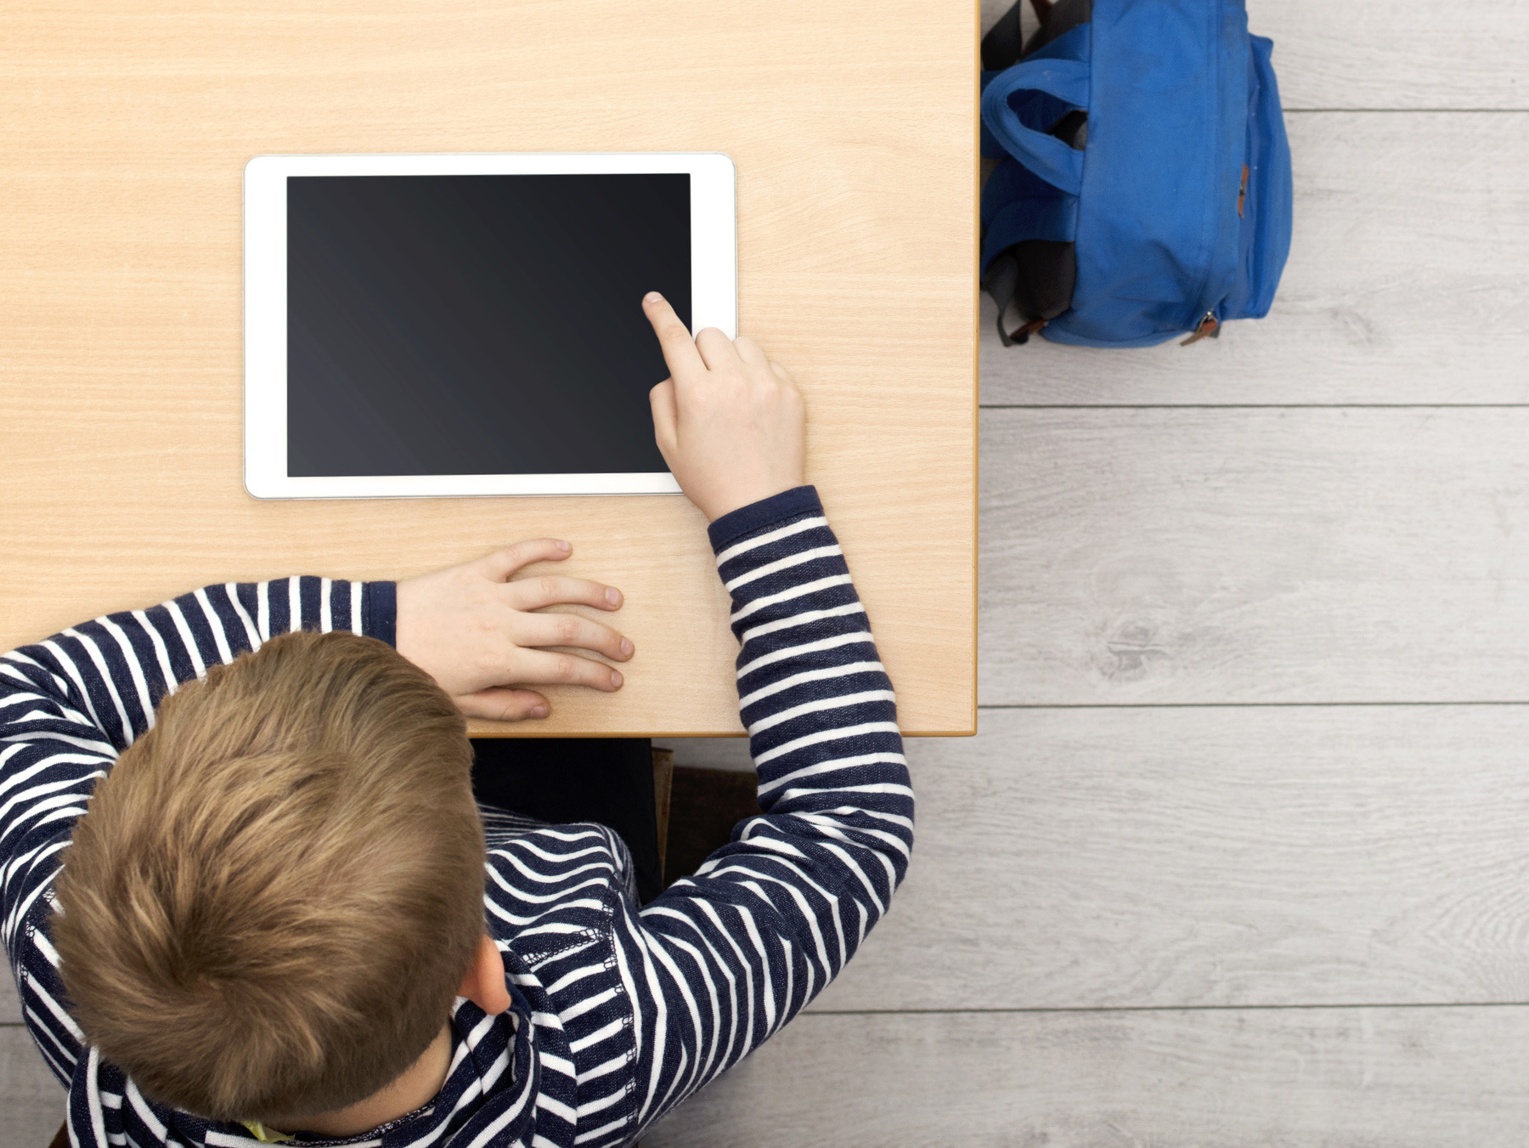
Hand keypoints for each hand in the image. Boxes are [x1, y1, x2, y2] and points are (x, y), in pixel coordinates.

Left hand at [395, 539, 630, 721]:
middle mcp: (502, 626)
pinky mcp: (475, 571)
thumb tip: (544, 707)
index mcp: (500, 662)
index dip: (595, 675)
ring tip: (612, 599)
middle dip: (604, 639)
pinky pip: (514, 555)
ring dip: (587, 592)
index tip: (614, 679)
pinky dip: (541, 548)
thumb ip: (505, 706)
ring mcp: (491, 595)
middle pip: (568, 630)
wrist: (376, 634)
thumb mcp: (458, 703)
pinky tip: (564, 547)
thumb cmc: (416, 670)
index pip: (562, 669)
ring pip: (551, 589)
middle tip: (625, 646)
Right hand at [643, 292, 805, 520]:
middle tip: (703, 383)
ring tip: (732, 396)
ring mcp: (766, 385)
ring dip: (731, 360)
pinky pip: (769, 364)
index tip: (655, 302)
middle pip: (710, 335)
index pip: (674, 339)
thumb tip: (672, 375)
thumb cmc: (715, 481)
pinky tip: (753, 407)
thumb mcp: (669, 446)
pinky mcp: (790, 393)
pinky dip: (758, 376)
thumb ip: (662, 400)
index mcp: (698, 395)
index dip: (661, 315)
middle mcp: (733, 383)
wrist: (760, 507)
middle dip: (700, 352)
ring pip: (742, 343)